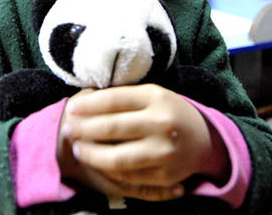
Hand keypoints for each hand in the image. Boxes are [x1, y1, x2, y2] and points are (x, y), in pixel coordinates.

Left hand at [57, 85, 227, 200]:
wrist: (203, 139)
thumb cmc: (168, 112)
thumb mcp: (151, 95)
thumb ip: (122, 98)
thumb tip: (83, 104)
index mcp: (157, 98)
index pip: (114, 100)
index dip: (88, 106)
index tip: (71, 109)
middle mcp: (162, 124)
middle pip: (112, 128)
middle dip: (84, 129)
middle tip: (68, 129)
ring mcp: (164, 152)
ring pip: (117, 158)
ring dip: (91, 154)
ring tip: (77, 148)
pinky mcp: (165, 176)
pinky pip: (128, 176)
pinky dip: (108, 170)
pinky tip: (96, 162)